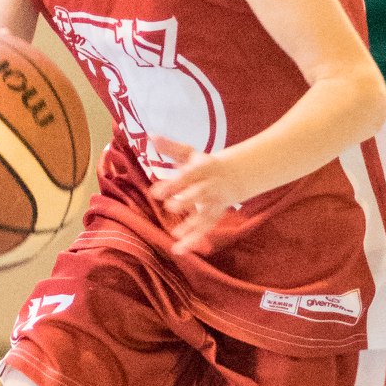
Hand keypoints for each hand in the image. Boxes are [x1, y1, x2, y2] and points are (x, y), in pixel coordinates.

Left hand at [147, 137, 241, 253]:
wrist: (236, 175)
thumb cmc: (204, 164)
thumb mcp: (190, 153)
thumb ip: (171, 147)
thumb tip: (150, 135)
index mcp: (203, 169)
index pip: (188, 176)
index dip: (174, 184)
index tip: (156, 192)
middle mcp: (210, 187)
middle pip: (199, 194)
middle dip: (186, 201)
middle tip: (170, 207)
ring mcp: (214, 204)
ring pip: (205, 216)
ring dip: (192, 226)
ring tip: (176, 235)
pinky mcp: (214, 217)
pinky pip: (204, 230)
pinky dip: (193, 241)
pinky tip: (179, 250)